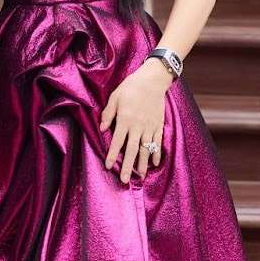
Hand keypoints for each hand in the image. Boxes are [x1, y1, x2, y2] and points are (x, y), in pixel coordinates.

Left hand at [100, 61, 170, 183]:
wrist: (152, 80)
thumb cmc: (131, 87)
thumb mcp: (115, 97)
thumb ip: (108, 114)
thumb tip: (101, 128)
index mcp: (125, 119)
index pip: (117, 141)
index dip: (113, 154)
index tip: (108, 166)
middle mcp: (137, 126)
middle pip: (132, 149)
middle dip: (128, 166)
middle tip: (124, 180)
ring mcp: (149, 127)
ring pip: (146, 149)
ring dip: (143, 163)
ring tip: (140, 176)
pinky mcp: (158, 125)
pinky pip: (158, 142)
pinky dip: (157, 153)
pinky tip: (155, 163)